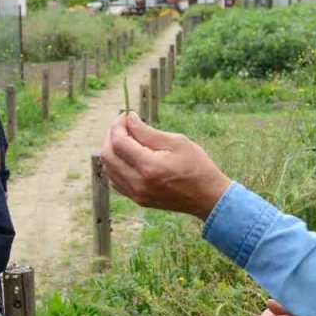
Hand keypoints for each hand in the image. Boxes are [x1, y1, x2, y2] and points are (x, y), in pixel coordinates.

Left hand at [99, 112, 232, 219]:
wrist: (207, 197)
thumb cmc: (197, 166)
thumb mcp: (176, 142)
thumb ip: (147, 131)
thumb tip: (129, 119)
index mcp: (149, 167)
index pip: (118, 143)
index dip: (117, 126)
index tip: (126, 116)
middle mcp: (138, 183)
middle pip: (107, 156)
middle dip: (111, 136)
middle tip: (123, 125)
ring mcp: (136, 194)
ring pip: (109, 169)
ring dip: (111, 151)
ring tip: (126, 138)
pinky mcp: (138, 200)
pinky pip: (116, 181)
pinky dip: (116, 166)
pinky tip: (128, 156)